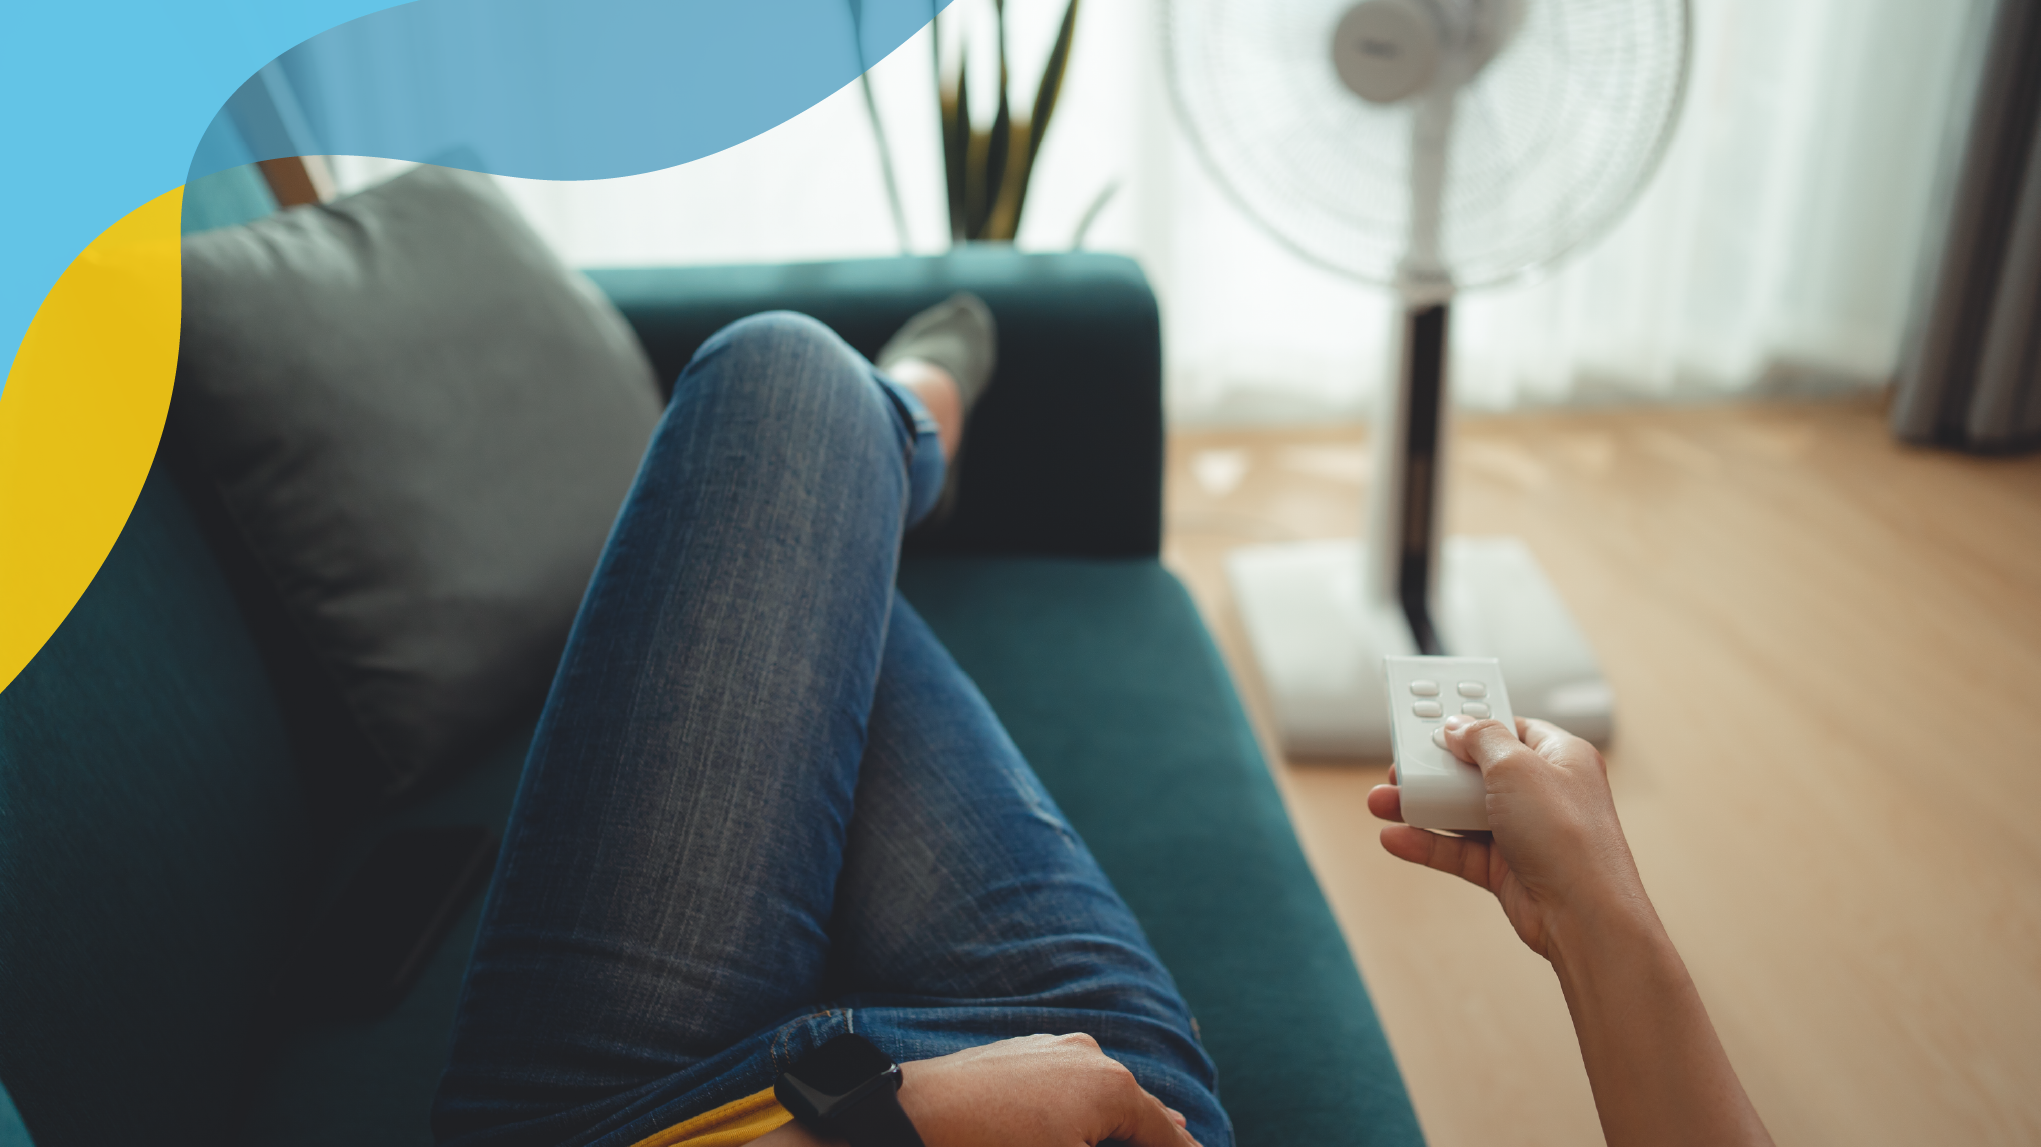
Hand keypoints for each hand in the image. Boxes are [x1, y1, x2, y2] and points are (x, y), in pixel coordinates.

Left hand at [899, 1033, 1199, 1146]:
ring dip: (1127, 1122)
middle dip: (1161, 1138)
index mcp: (1112, 1088)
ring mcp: (1050, 1049)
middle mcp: (1089, 1057)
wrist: (904, 1120)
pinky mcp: (1017, 1055)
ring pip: (1107, 1091)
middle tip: (1186, 1143)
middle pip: (1142, 1111)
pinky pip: (1071, 1082)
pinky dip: (1090, 1106)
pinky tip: (1089, 1120)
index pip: (1166, 1138)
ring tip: (1155, 1134)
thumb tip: (1123, 1141)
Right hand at [1366, 715, 1648, 958]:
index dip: (1471, 726)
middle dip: (1433, 771)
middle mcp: (1544, 794)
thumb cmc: (1570, 838)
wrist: (1585, 916)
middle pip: (1477, 772)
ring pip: (1461, 813)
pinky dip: (1427, 844)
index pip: (1509, 730)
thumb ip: (1482, 740)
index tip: (1434, 725)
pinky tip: (1396, 838)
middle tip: (1398, 767)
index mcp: (1561, 757)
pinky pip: (1458, 851)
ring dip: (1420, 808)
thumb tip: (1459, 727)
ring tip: (1382, 803)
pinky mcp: (1507, 869)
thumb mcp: (1518, 767)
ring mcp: (1525, 833)